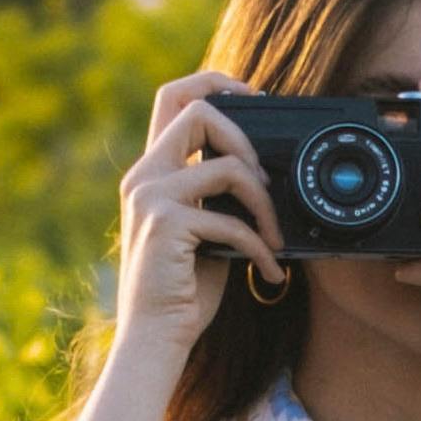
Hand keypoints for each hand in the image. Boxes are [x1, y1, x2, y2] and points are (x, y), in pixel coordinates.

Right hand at [112, 79, 284, 347]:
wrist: (154, 339)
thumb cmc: (182, 291)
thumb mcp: (202, 231)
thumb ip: (217, 196)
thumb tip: (263, 172)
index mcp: (151, 171)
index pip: (173, 96)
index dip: (215, 81)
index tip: (252, 96)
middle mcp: (144, 176)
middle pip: (198, 110)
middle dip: (246, 137)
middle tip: (267, 179)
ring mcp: (151, 197)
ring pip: (227, 165)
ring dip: (265, 202)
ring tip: (275, 235)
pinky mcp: (166, 224)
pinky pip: (231, 220)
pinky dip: (260, 247)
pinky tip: (268, 271)